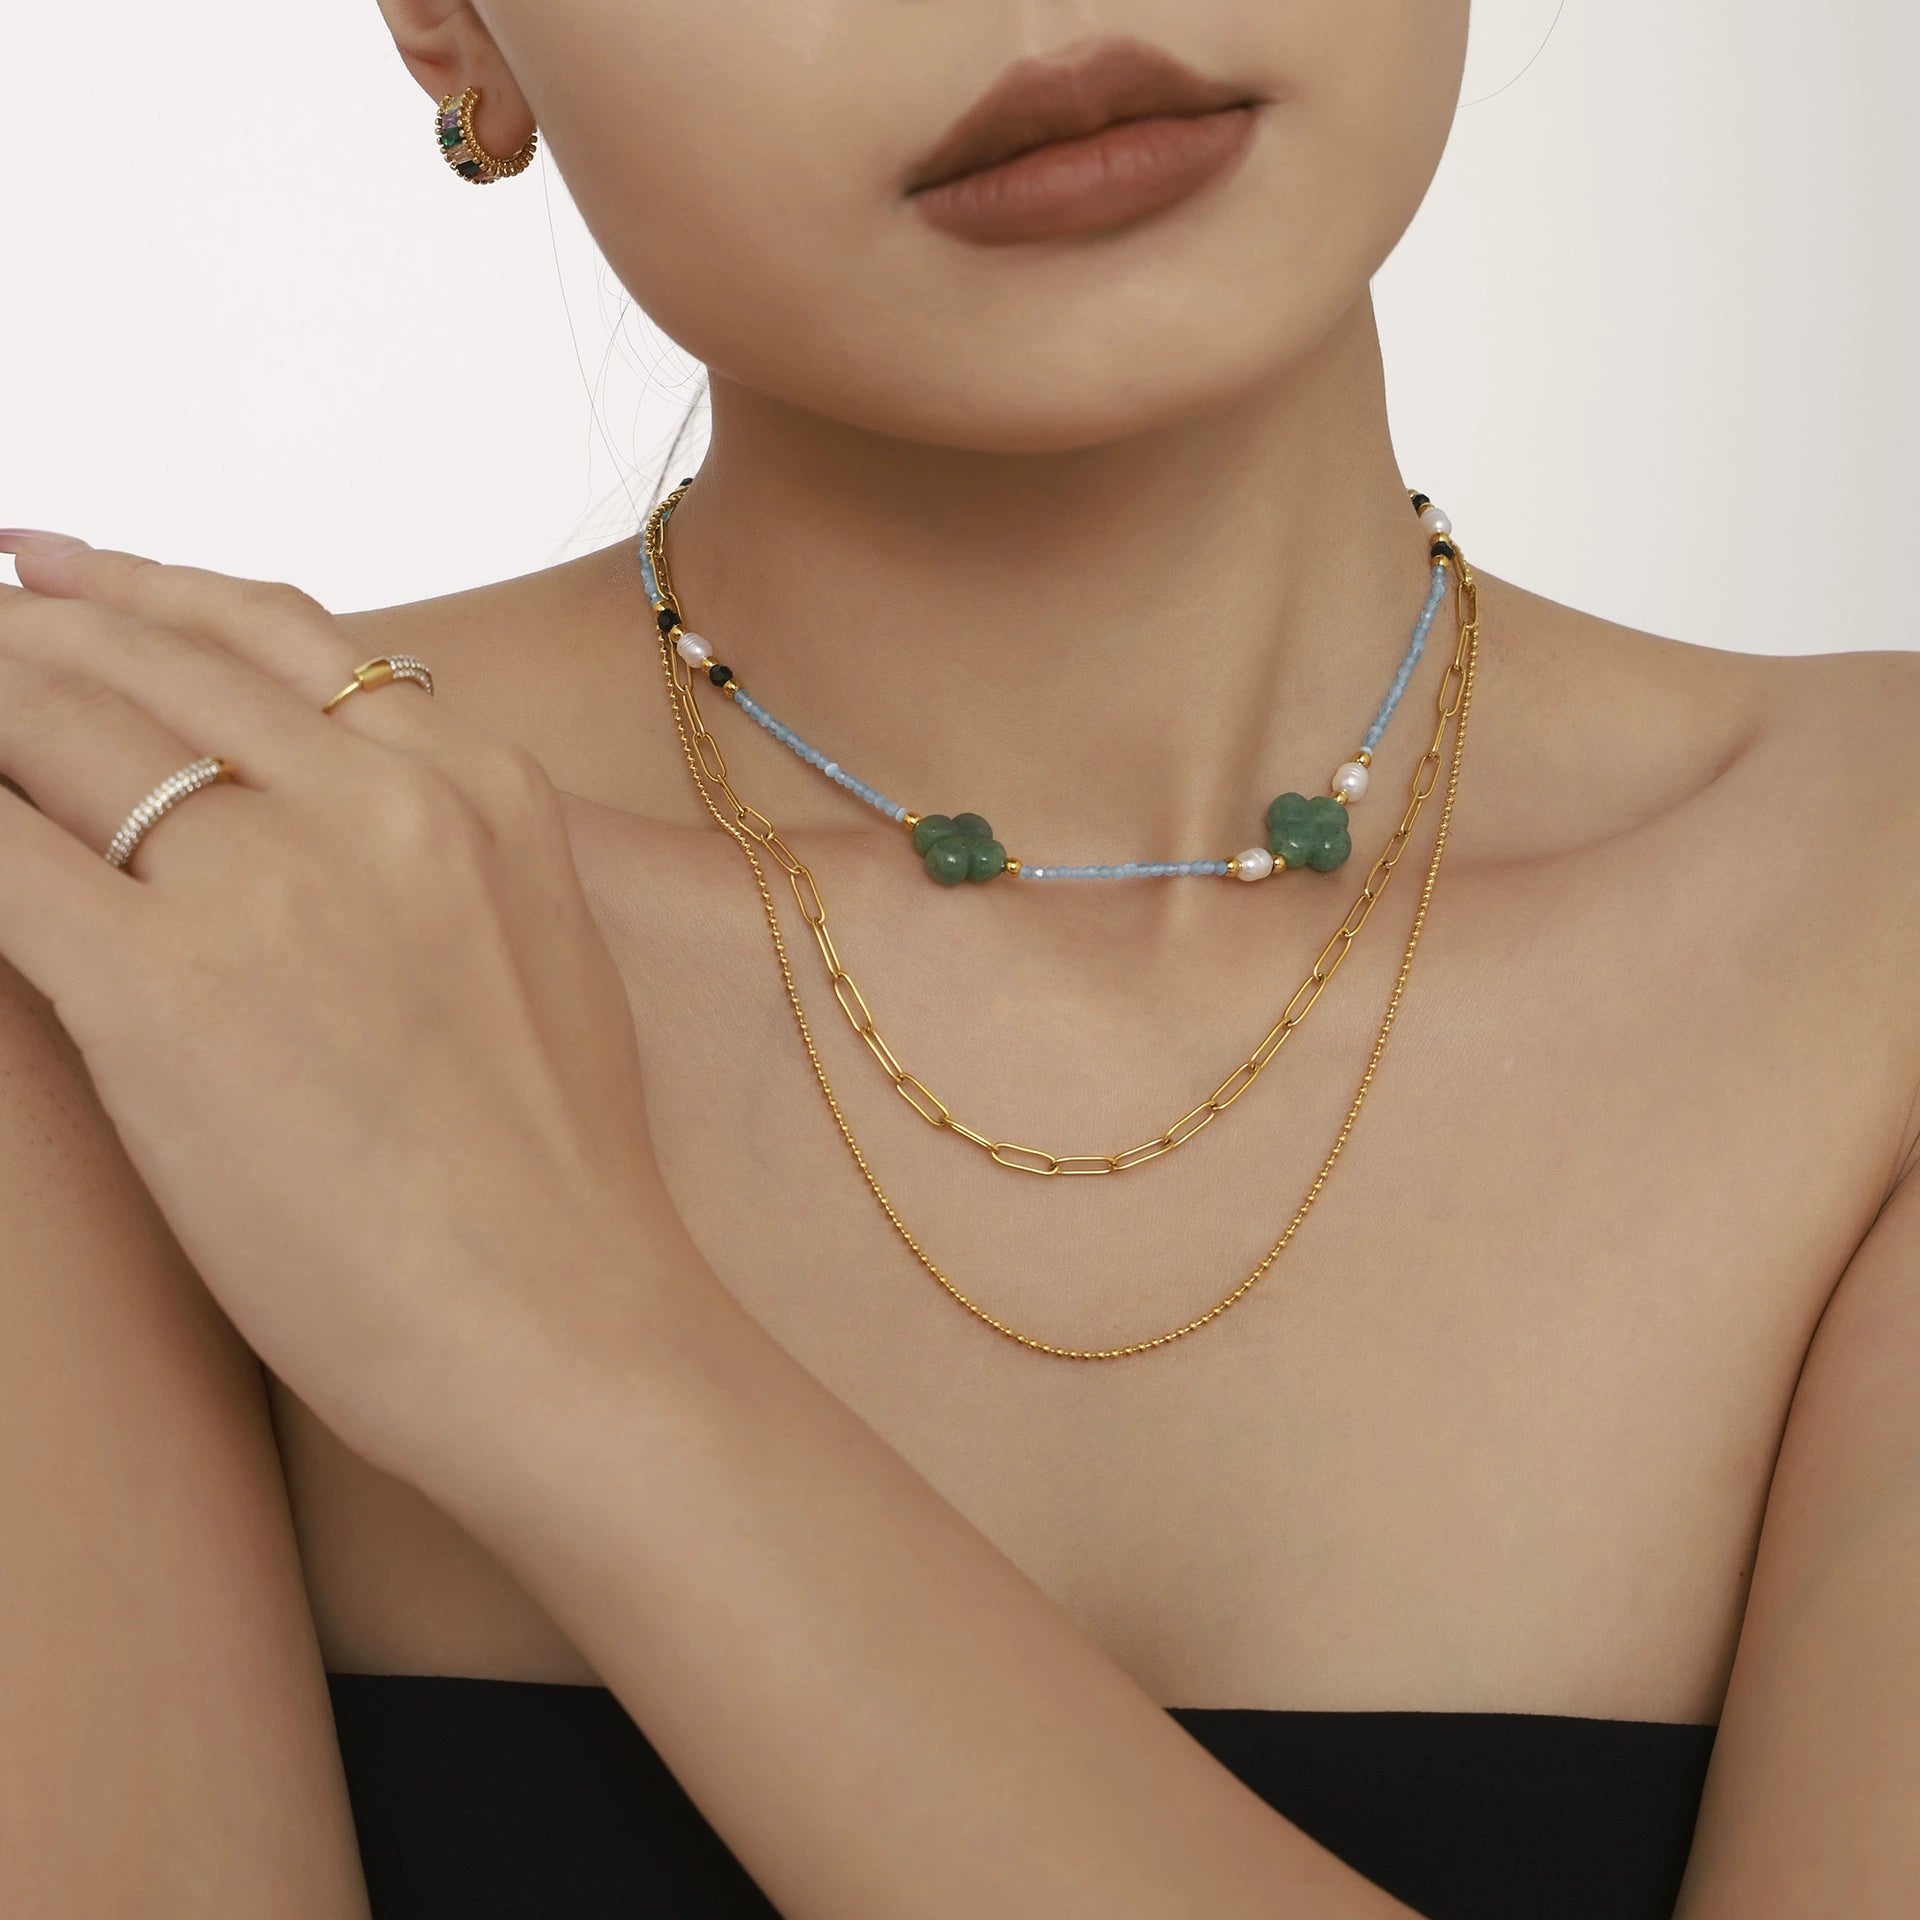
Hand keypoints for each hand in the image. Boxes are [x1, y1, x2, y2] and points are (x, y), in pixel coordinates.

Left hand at [0, 533, 681, 1479]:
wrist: (568, 1323)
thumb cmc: (554, 1179)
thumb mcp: (535, 949)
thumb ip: (435, 849)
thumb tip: (300, 817)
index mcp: (477, 784)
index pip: (272, 634)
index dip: (136, 590)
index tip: (51, 574)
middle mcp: (378, 798)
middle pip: (143, 663)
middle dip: (16, 636)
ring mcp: (270, 886)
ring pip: (52, 727)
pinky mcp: (160, 992)